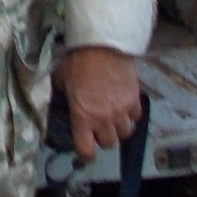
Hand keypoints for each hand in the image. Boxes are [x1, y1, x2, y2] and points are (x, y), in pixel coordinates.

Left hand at [58, 46, 140, 162]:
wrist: (102, 45)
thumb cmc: (78, 62)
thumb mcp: (61, 81)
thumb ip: (62, 97)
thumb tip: (60, 102)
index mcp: (82, 118)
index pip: (86, 151)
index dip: (85, 151)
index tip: (85, 146)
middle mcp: (103, 119)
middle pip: (108, 143)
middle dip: (103, 136)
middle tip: (98, 125)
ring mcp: (121, 111)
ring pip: (125, 133)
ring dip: (118, 127)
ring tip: (113, 117)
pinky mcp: (134, 100)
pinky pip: (136, 117)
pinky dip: (131, 114)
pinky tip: (124, 105)